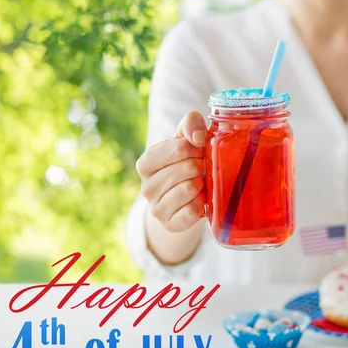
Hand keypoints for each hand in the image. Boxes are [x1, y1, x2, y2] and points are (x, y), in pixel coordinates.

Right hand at [136, 111, 206, 231]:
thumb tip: (197, 137)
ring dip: (202, 184)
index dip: (195, 148)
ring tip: (199, 184)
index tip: (198, 151)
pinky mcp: (170, 224)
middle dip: (201, 166)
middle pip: (187, 168)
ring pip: (190, 188)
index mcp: (146, 163)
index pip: (179, 148)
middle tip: (200, 169)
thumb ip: (190, 124)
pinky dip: (202, 204)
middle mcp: (146, 187)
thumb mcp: (187, 137)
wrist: (189, 197)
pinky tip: (199, 200)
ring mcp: (156, 208)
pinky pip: (192, 210)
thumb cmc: (188, 161)